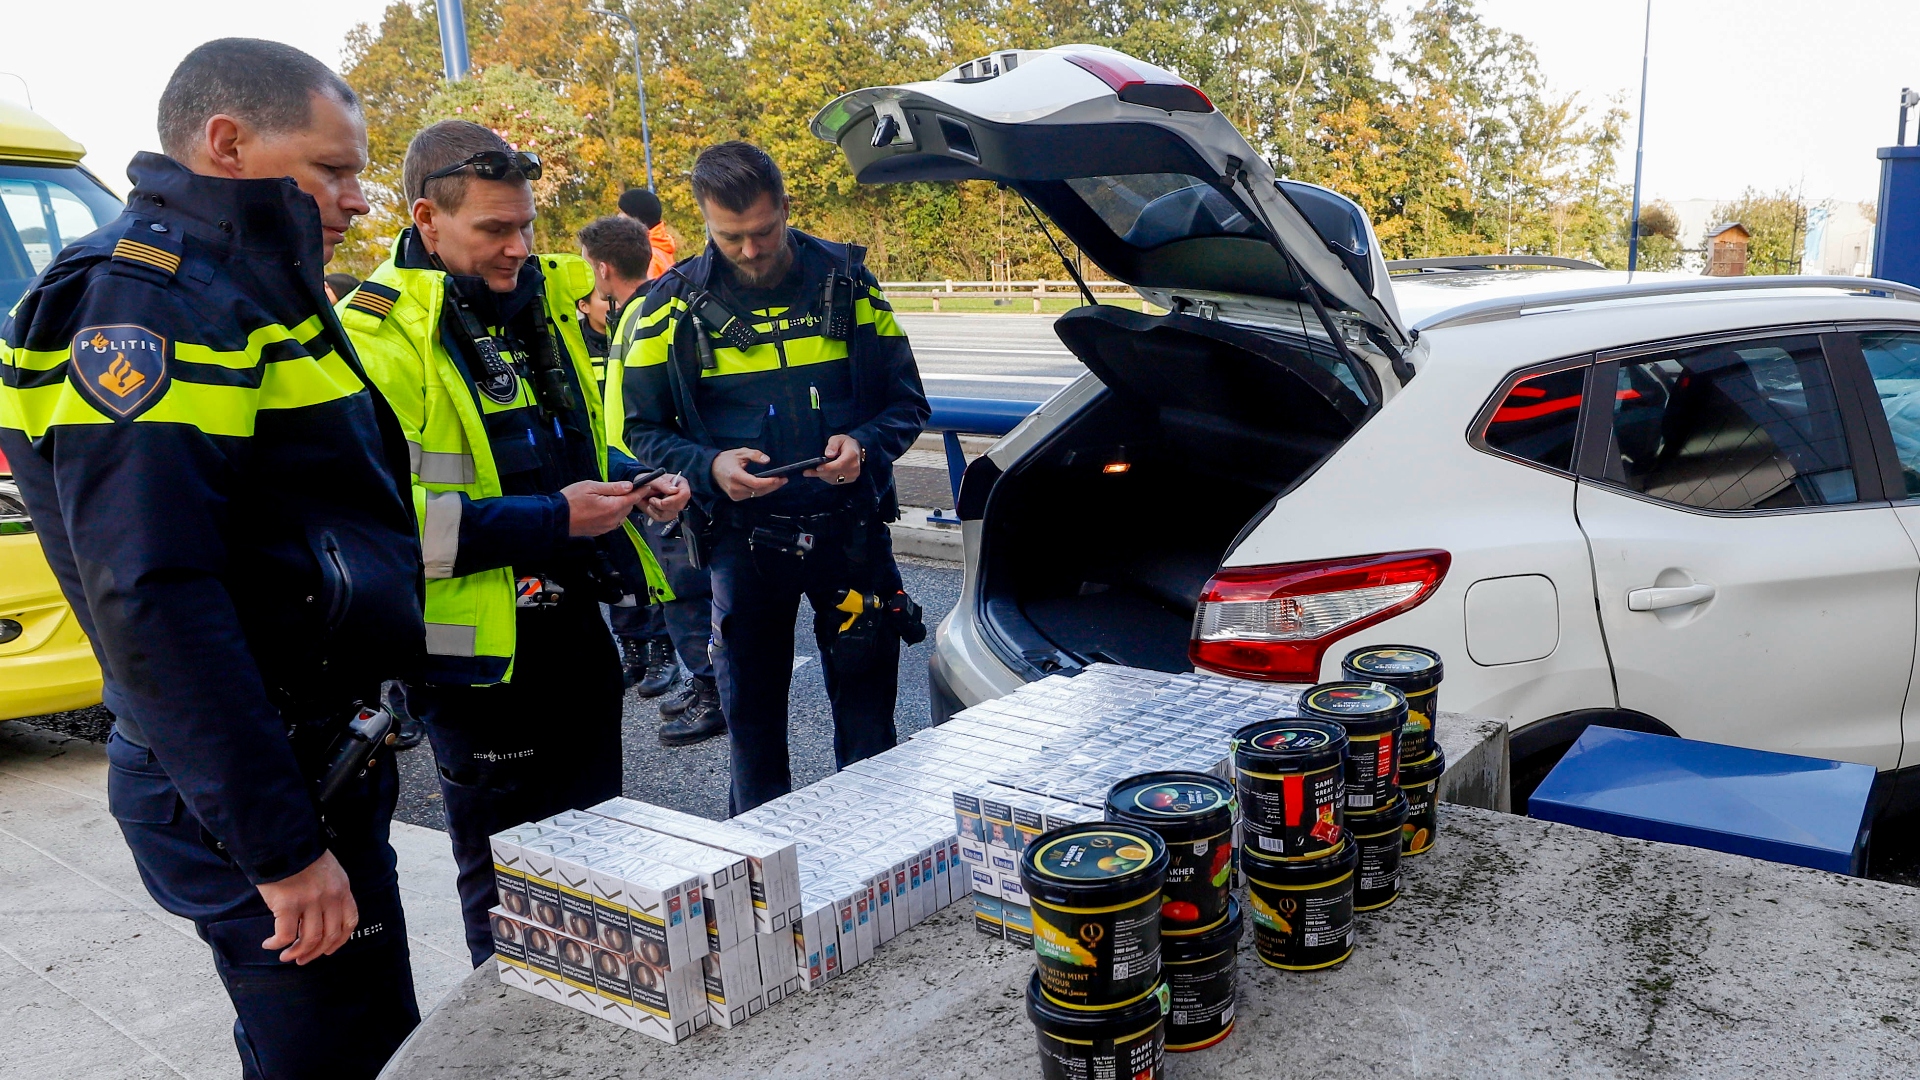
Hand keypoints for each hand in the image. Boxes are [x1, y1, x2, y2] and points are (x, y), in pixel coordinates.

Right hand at [257, 850, 356, 965]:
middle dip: (315, 952)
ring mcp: (310, 902)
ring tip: (285, 956)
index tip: (327, 950)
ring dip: (296, 952)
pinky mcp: (288, 905)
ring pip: (309, 939)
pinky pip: (285, 935)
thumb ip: (329, 891)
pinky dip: (277, 944)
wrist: (282, 841)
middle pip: (329, 936)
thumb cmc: (301, 855)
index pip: (349, 922)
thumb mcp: (328, 870)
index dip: (339, 940)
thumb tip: (321, 917)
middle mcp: (330, 897)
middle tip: (302, 959)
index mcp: (342, 888)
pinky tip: (270, 944)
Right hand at [562, 479, 648, 536]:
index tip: (646, 485)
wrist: (556, 518)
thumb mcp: (591, 486)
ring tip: (608, 498)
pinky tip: (603, 508)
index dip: (640, 491)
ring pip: (621, 515)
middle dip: (628, 498)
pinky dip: (613, 514)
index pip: (632, 498)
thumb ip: (613, 487)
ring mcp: (606, 527)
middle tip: (620, 489)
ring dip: (620, 507)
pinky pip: (613, 522)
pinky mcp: (600, 531)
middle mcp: (613, 520)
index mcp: (612, 507)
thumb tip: (629, 486)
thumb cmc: (571, 499)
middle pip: (628, 507)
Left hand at [638, 473, 690, 521]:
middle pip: (679, 506)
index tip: (663, 500)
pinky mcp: (667, 514)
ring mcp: (674, 506)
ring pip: (670, 514)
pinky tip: (650, 506)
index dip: (675, 499)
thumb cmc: (648, 480)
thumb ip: (662, 483)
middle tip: (652, 499)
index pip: (685, 494)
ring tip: (651, 500)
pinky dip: (653, 513)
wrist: (640, 488)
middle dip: (663, 505)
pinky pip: (662, 518)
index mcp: (680, 484)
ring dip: (657, 509)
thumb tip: (674, 490)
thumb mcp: (653, 478)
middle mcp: (679, 496)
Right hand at [712, 447, 786, 501]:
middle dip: (773, 486)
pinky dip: (761, 491)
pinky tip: (768, 486)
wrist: (712, 469)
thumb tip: (767, 460)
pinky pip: (752, 495)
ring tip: (779, 482)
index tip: (779, 478)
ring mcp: (735, 495)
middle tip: (784, 480)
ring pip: (756, 494)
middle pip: (758, 490)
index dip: (769, 482)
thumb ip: (754, 455)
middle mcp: (735, 488)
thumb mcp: (741, 452)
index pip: (755, 483)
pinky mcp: (736, 498)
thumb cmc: (727, 460)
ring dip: (768, 489)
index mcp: (735, 475)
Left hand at [805, 434, 862, 485]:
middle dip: (820, 473)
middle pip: (835, 473)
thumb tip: (828, 454)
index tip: (817, 468)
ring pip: (834, 479)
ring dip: (822, 475)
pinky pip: (835, 481)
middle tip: (806, 472)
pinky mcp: (850, 479)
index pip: (840, 464)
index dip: (828, 467)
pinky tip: (819, 473)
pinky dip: (826, 477)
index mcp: (852, 455)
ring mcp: (853, 475)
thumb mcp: (838, 439)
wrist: (856, 451)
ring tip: (809, 472)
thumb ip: (833, 445)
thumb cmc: (845, 443)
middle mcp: (854, 467)